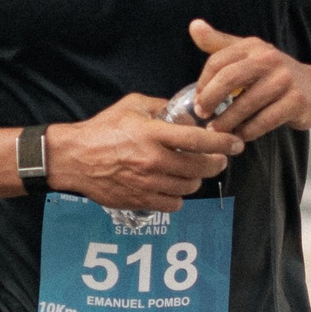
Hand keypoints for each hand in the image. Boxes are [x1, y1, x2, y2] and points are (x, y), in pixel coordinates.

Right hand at [49, 92, 237, 208]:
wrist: (74, 158)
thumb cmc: (102, 130)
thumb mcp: (131, 106)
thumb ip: (160, 107)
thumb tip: (184, 110)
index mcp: (153, 134)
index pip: (199, 140)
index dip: (223, 143)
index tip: (236, 143)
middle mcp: (154, 161)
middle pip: (201, 168)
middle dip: (216, 163)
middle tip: (217, 159)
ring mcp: (148, 184)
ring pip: (190, 187)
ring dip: (195, 179)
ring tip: (190, 170)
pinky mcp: (141, 200)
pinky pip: (174, 204)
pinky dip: (178, 197)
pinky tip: (173, 186)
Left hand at [180, 16, 310, 141]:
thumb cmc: (274, 74)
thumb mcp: (249, 54)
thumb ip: (220, 44)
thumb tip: (194, 26)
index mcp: (253, 46)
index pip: (218, 61)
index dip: (203, 83)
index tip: (197, 100)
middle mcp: (269, 59)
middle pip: (229, 78)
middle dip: (210, 100)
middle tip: (202, 115)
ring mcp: (285, 80)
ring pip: (245, 104)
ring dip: (226, 121)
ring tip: (216, 130)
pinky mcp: (296, 101)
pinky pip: (264, 121)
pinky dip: (248, 131)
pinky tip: (240, 135)